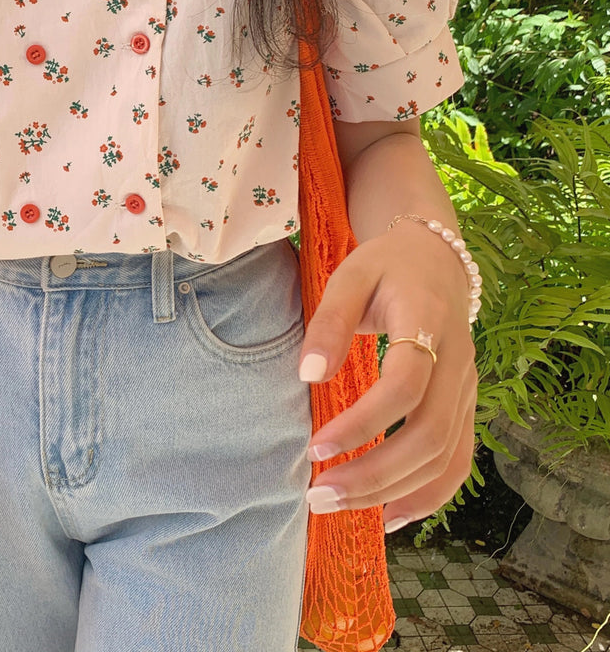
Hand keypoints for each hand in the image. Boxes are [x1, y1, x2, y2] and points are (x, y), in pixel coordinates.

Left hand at [298, 220, 477, 531]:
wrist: (436, 261)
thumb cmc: (384, 267)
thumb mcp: (350, 276)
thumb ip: (330, 321)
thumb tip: (308, 374)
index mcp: (428, 323)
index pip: (405, 386)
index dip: (364, 423)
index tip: (316, 445)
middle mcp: (458, 363)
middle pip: (429, 435)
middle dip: (375, 473)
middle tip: (319, 494)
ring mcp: (468, 389)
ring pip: (445, 456)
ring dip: (394, 491)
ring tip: (339, 507)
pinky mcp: (465, 406)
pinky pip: (458, 461)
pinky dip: (429, 495)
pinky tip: (390, 514)